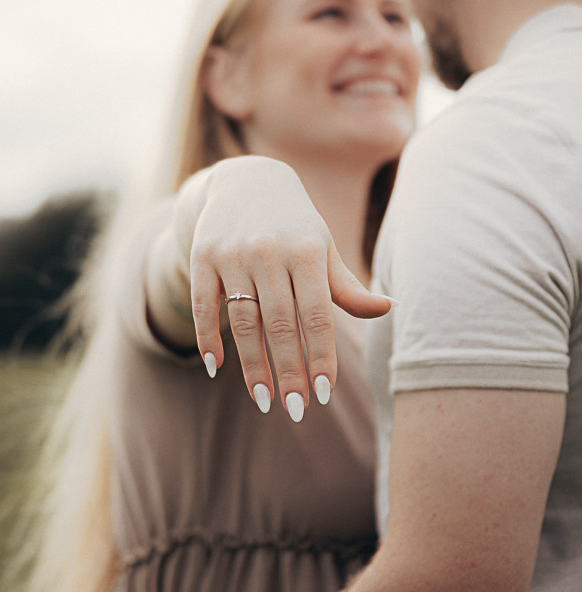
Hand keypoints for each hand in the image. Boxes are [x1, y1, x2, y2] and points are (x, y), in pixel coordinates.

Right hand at [186, 156, 391, 419]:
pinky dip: (208, 335)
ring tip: (263, 399)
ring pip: (244, 319)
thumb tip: (387, 309)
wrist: (245, 181)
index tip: (323, 393)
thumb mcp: (322, 249)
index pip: (317, 315)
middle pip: (280, 323)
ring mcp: (234, 253)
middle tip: (296, 409)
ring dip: (252, 364)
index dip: (320, 355)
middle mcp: (270, 251)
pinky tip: (216, 366)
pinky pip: (205, 303)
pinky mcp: (204, 254)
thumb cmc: (295, 226)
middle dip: (289, 370)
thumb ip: (347, 286)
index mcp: (307, 251)